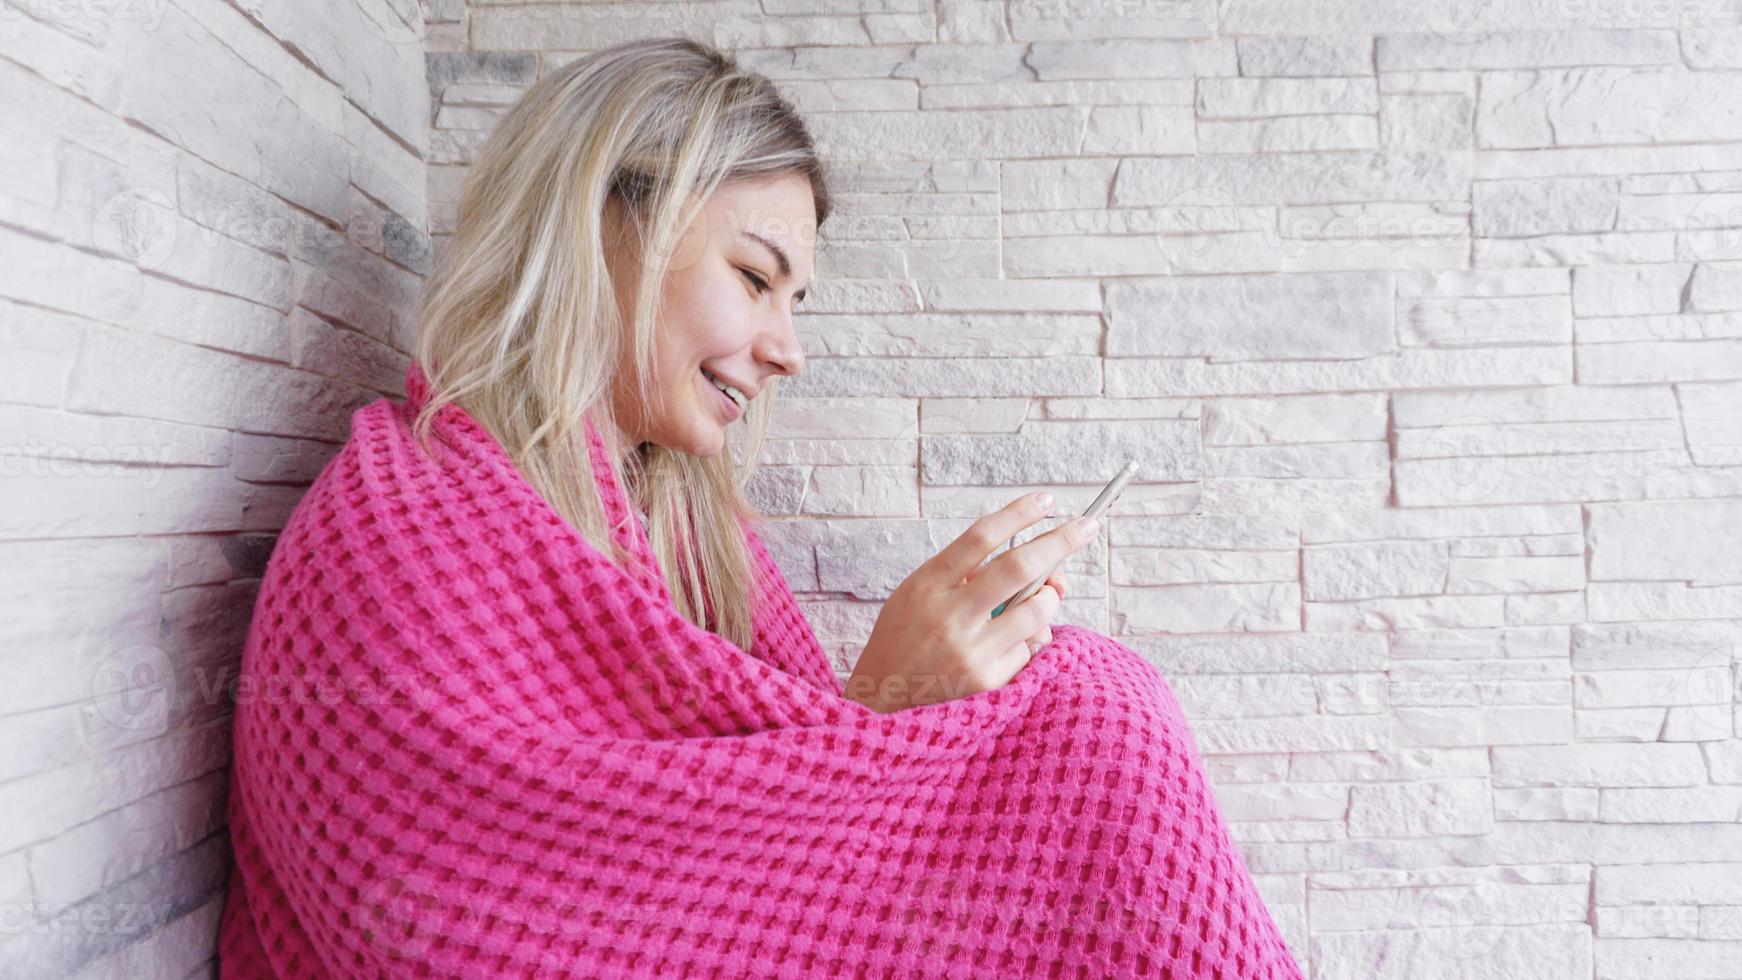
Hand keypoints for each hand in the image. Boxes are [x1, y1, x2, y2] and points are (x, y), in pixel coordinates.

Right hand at [843, 493, 1098, 713]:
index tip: (1046, 501)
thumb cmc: (903, 641)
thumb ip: (964, 575)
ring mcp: (970, 651)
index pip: (980, 537)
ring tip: (1045, 595)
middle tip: (1087, 526)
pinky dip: (1026, 641)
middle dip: (1061, 542)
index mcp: (928, 584)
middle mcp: (949, 615)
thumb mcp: (916, 594)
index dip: (1019, 513)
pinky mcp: (987, 682)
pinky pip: (1027, 650)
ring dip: (1051, 597)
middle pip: (1018, 567)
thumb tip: (1034, 564)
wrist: (880, 705)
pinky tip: (1006, 646)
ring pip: (1037, 611)